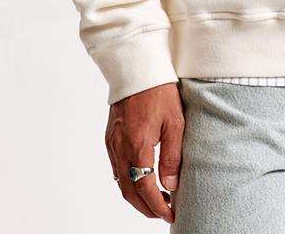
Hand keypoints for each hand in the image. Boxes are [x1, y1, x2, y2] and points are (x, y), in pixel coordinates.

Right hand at [105, 83, 183, 222]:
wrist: (137, 69)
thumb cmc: (159, 91)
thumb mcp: (175, 122)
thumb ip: (172, 155)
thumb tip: (170, 184)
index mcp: (138, 145)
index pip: (145, 188)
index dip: (157, 206)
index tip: (169, 214)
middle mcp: (120, 148)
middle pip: (128, 191)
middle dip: (145, 207)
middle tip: (163, 212)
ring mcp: (112, 143)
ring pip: (120, 181)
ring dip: (136, 195)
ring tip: (157, 198)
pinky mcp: (110, 137)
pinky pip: (116, 167)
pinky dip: (128, 180)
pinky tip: (142, 178)